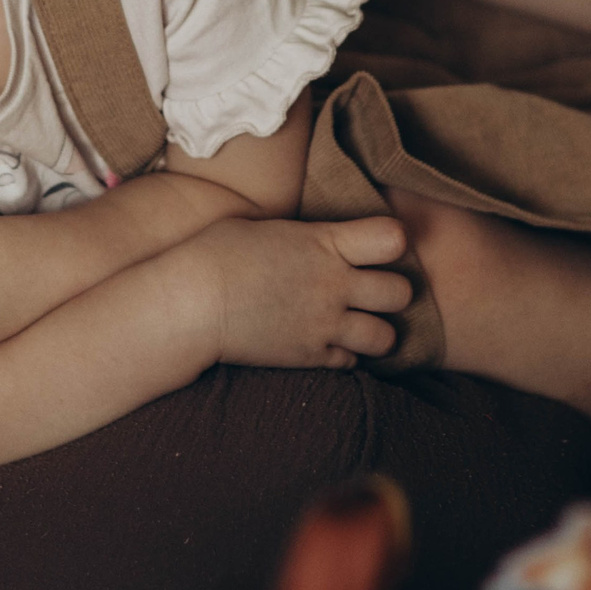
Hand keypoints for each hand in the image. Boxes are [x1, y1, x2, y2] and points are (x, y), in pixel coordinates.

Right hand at [180, 215, 410, 368]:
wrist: (190, 303)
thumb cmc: (216, 253)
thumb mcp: (265, 227)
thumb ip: (303, 235)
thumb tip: (313, 237)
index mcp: (324, 243)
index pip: (392, 239)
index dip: (390, 241)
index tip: (374, 245)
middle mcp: (333, 285)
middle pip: (400, 292)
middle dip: (391, 292)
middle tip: (370, 291)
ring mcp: (324, 324)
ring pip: (386, 337)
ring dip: (375, 330)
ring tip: (355, 323)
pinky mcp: (308, 356)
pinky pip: (351, 363)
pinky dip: (345, 355)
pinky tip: (326, 342)